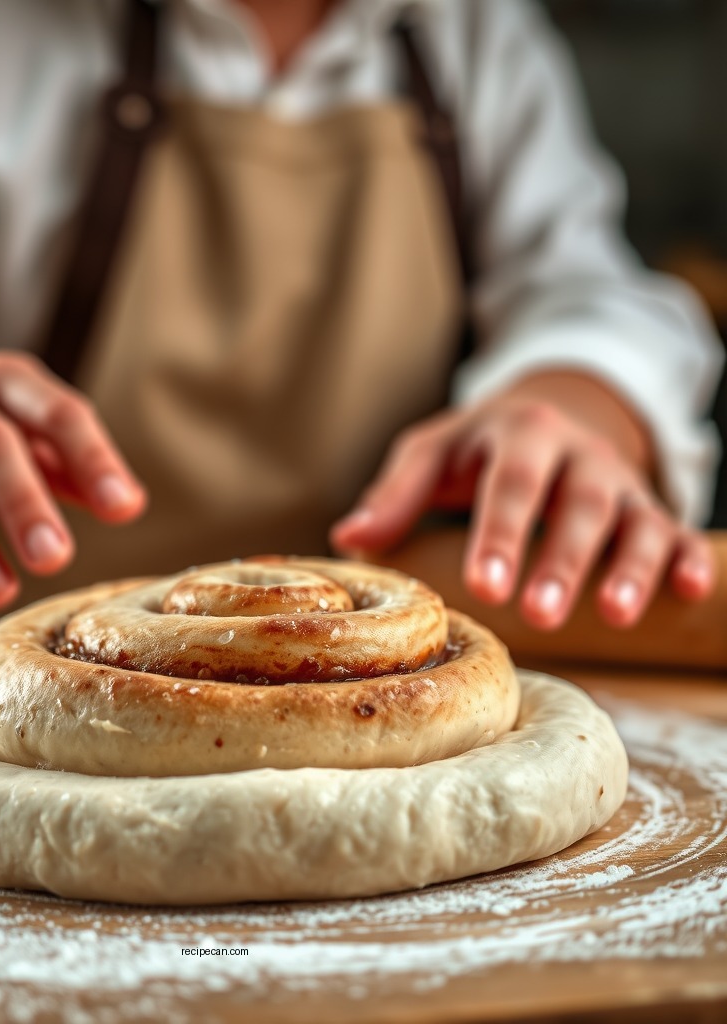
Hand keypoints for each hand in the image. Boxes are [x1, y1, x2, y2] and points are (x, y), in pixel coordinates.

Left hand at [330, 380, 715, 629]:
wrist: (549, 412)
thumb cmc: (477, 445)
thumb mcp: (432, 452)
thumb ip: (396, 493)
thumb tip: (346, 539)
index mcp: (518, 434)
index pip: (509, 485)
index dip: (499, 536)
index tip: (483, 587)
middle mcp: (576, 454)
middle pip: (577, 505)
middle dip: (560, 561)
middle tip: (538, 614)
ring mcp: (617, 480)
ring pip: (634, 520)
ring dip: (629, 567)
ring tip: (615, 616)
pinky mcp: (648, 506)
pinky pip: (675, 529)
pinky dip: (687, 557)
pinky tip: (690, 591)